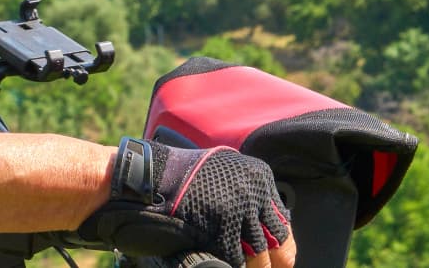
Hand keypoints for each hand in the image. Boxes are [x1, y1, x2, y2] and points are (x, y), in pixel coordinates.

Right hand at [77, 138, 294, 267]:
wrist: (144, 180)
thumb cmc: (177, 176)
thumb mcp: (222, 171)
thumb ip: (245, 192)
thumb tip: (263, 221)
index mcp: (257, 177)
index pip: (283, 221)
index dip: (280, 243)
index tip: (279, 255)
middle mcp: (253, 194)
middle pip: (279, 242)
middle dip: (273, 260)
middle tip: (268, 266)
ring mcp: (238, 215)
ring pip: (260, 258)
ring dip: (253, 265)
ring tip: (242, 263)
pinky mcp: (221, 235)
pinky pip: (237, 263)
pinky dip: (232, 266)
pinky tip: (222, 262)